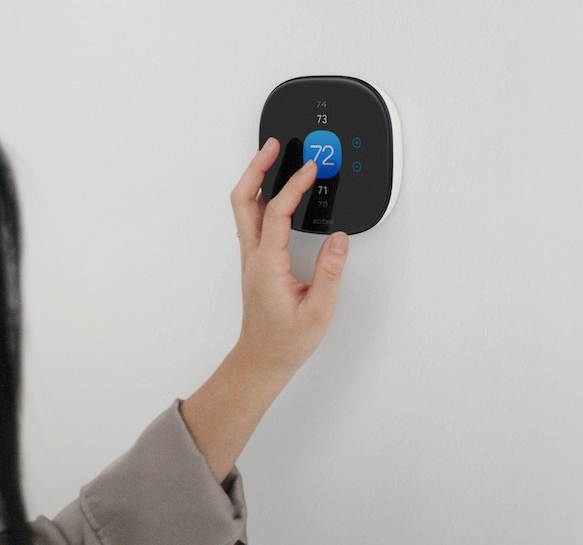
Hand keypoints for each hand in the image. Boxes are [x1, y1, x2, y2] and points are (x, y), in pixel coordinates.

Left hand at [229, 137, 348, 373]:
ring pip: (244, 207)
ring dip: (255, 179)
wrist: (262, 358)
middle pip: (244, 199)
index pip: (277, 213)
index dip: (294, 186)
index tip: (311, 168)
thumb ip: (330, 272)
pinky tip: (273, 193)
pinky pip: (252, 219)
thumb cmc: (285, 340)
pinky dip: (261, 197)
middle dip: (257, 167)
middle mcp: (254, 256)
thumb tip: (338, 240)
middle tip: (273, 146)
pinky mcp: (256, 262)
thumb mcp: (318, 310)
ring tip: (271, 159)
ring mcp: (251, 258)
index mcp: (268, 264)